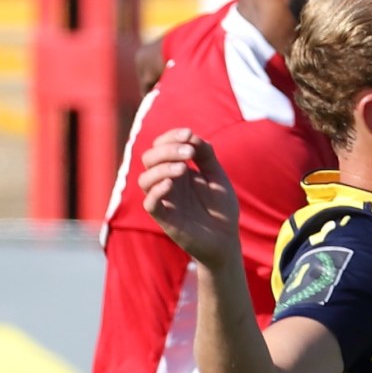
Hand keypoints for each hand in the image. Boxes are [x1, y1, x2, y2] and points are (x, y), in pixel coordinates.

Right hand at [136, 130, 241, 267]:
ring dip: (161, 169)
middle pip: (149, 158)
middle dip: (167, 150)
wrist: (226, 239)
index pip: (161, 146)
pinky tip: (171, 184)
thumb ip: (206, 156)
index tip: (189, 133)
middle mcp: (166, 182)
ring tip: (183, 168)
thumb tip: (192, 136)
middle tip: (190, 154)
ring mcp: (164, 199)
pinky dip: (157, 191)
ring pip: (145, 179)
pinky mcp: (164, 218)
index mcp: (177, 169)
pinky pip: (151, 203)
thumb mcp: (217, 177)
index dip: (171, 137)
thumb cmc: (221, 207)